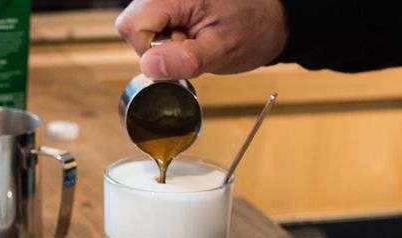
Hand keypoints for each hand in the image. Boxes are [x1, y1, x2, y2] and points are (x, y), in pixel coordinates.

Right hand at [116, 0, 288, 79]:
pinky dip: (168, 36)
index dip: (150, 49)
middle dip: (156, 46)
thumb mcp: (221, 51)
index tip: (180, 52)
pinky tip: (189, 34)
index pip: (132, 24)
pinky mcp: (169, 3)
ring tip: (193, 39)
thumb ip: (184, 60)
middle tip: (190, 45)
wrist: (270, 19)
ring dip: (163, 42)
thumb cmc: (252, 30)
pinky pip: (151, 23)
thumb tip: (148, 67)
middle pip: (131, 23)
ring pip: (139, 25)